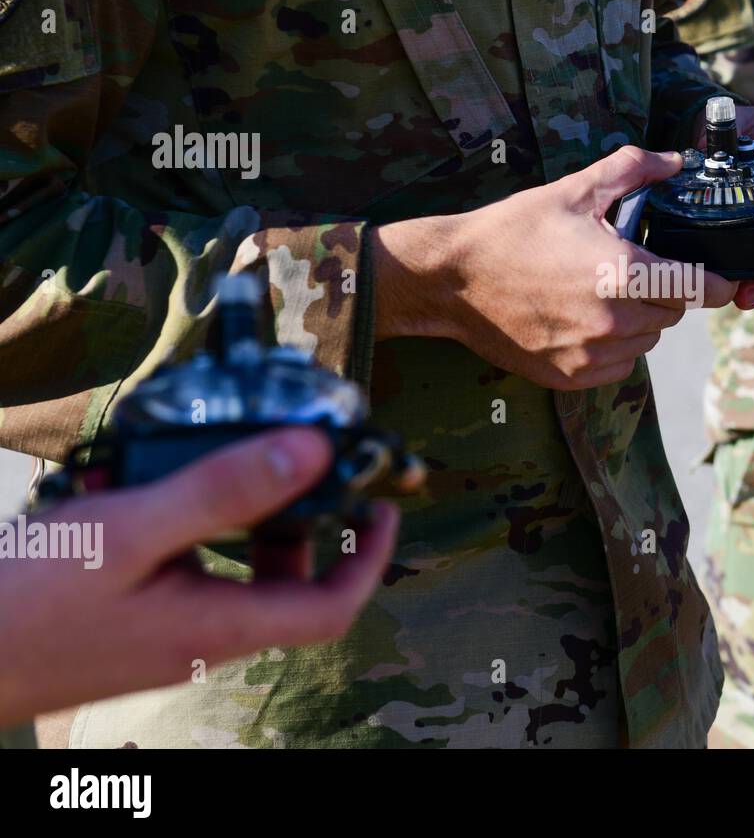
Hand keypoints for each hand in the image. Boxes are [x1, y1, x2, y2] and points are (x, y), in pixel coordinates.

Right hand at [0, 428, 399, 726]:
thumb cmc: (30, 600)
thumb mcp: (133, 530)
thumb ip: (223, 490)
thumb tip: (312, 451)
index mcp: (218, 625)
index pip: (330, 608)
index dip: (370, 557)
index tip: (383, 503)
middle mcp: (200, 637)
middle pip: (284, 585)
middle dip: (300, 522)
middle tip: (295, 464)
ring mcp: (162, 634)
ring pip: (228, 571)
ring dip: (231, 515)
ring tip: (208, 458)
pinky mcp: (127, 624)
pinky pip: (178, 570)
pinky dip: (177, 526)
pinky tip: (135, 483)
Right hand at [373, 146, 736, 389]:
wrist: (452, 280)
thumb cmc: (512, 231)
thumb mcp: (574, 190)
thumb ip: (632, 170)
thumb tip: (675, 160)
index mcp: (624, 272)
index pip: (700, 287)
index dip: (716, 280)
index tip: (716, 274)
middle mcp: (615, 320)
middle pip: (674, 313)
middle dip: (666, 291)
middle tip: (636, 268)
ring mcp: (593, 354)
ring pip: (649, 340)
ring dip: (640, 319)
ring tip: (605, 292)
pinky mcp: (572, 376)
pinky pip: (620, 366)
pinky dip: (615, 347)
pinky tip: (586, 320)